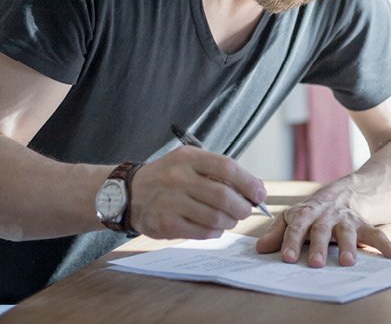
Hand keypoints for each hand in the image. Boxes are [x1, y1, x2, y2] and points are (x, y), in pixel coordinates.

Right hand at [129, 146, 266, 239]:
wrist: (130, 193)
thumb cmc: (169, 177)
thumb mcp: (190, 162)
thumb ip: (220, 171)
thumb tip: (256, 189)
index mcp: (188, 158)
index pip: (227, 167)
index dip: (249, 183)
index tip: (260, 194)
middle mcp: (178, 178)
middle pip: (224, 197)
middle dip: (242, 208)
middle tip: (245, 211)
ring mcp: (170, 202)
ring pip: (215, 218)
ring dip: (230, 222)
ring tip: (228, 219)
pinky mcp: (165, 224)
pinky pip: (202, 232)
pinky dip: (215, 232)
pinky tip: (213, 227)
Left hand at [255, 198, 390, 267]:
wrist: (346, 192)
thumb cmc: (314, 210)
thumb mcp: (293, 216)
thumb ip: (277, 232)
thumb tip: (259, 249)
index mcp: (306, 213)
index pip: (296, 226)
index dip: (292, 241)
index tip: (288, 258)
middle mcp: (326, 215)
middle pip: (322, 230)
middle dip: (319, 247)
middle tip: (317, 264)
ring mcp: (346, 219)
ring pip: (347, 232)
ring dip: (348, 247)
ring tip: (348, 263)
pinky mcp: (364, 224)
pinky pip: (376, 233)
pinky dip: (386, 244)